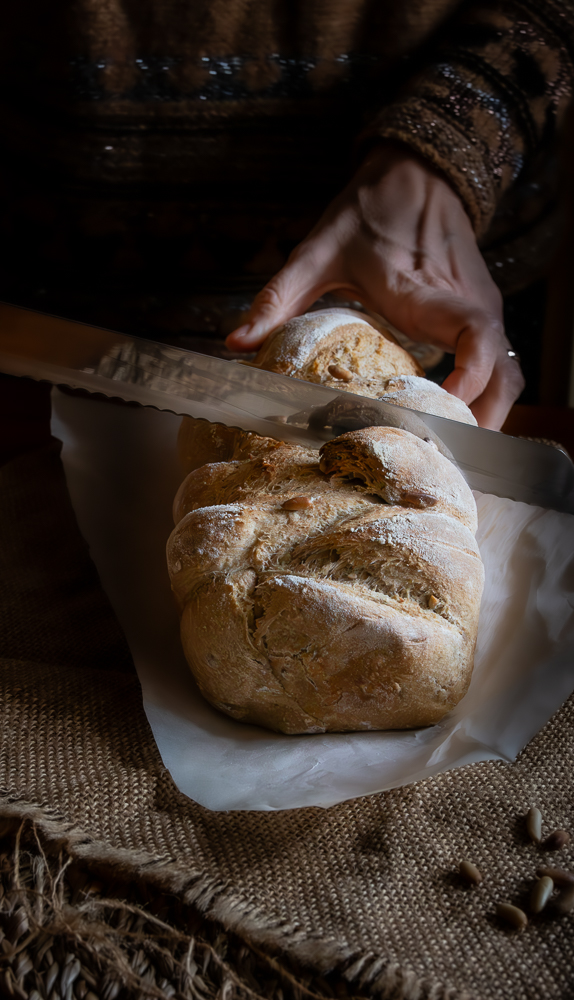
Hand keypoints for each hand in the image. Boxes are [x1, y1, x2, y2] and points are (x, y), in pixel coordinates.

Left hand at [226, 143, 523, 428]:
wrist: (417, 172)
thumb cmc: (368, 211)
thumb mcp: (318, 251)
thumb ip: (278, 297)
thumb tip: (235, 341)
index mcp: (430, 292)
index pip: (476, 338)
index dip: (470, 378)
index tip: (443, 409)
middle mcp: (469, 306)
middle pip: (504, 378)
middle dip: (483, 423)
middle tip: (442, 460)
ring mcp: (481, 313)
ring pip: (508, 379)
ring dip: (489, 419)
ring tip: (451, 456)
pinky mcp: (481, 318)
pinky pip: (499, 368)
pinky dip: (485, 402)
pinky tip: (453, 426)